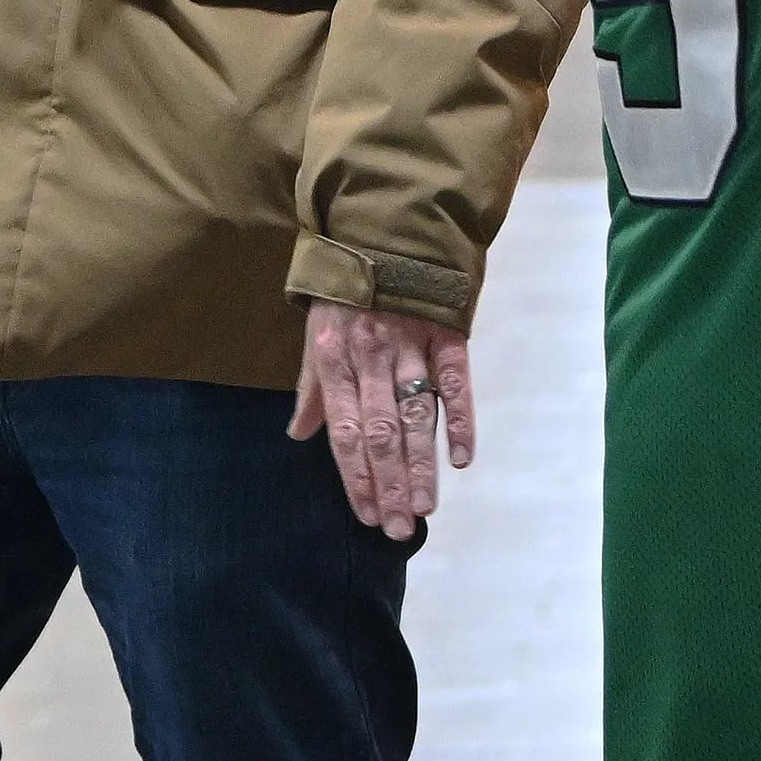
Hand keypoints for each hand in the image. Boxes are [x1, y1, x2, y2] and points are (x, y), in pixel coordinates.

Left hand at [295, 301, 475, 542]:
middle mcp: (371, 358)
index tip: (366, 515)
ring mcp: (410, 346)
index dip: (355, 476)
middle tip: (397, 529)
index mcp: (335, 362)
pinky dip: (461, 419)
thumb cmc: (345, 291)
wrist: (384, 231)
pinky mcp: (446, 333)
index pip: (344, 432)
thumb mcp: (315, 333)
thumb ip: (311, 387)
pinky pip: (454, 382)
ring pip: (416, 415)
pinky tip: (463, 457)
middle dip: (389, 483)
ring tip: (424, 507)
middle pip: (380, 432)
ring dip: (421, 464)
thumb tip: (297, 435)